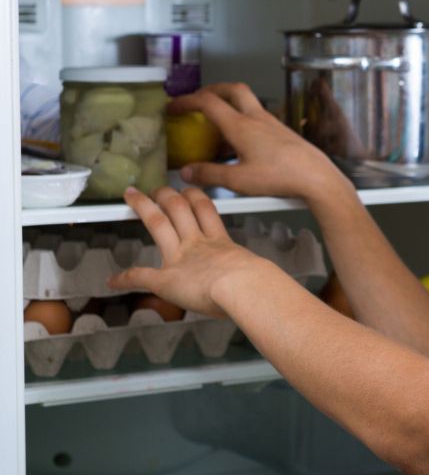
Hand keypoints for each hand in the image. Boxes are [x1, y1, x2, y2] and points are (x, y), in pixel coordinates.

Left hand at [108, 186, 276, 317]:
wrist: (242, 287)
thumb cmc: (255, 283)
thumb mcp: (257, 273)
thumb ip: (255, 275)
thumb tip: (269, 286)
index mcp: (220, 242)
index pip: (205, 212)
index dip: (197, 198)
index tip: (190, 192)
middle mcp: (198, 244)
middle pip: (180, 208)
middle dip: (167, 195)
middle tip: (160, 187)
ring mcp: (180, 257)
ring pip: (158, 223)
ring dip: (145, 208)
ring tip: (134, 197)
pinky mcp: (165, 278)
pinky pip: (141, 276)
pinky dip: (126, 278)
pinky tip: (114, 279)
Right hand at [170, 83, 347, 201]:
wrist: (317, 177)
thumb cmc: (282, 177)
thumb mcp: (238, 180)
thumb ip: (210, 174)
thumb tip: (188, 171)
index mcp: (241, 126)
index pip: (208, 102)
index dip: (186, 100)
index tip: (173, 107)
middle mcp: (257, 119)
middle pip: (232, 90)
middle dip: (212, 90)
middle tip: (199, 99)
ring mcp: (272, 124)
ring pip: (248, 103)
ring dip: (230, 105)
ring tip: (217, 123)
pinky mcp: (283, 132)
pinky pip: (258, 118)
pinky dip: (244, 121)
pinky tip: (241, 143)